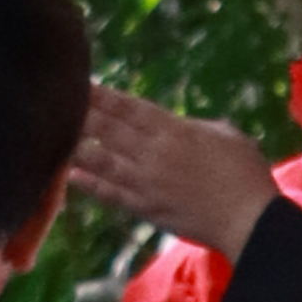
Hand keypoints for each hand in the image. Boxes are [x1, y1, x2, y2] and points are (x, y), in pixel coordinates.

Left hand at [66, 82, 267, 251]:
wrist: (250, 220)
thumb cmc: (245, 173)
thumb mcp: (226, 135)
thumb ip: (196, 127)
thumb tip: (179, 126)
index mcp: (174, 130)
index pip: (129, 107)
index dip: (102, 95)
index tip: (80, 82)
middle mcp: (154, 153)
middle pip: (108, 129)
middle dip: (80, 113)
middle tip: (54, 100)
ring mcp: (147, 182)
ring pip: (102, 161)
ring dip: (76, 147)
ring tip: (51, 135)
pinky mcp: (146, 208)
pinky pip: (111, 194)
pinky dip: (90, 185)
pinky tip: (70, 177)